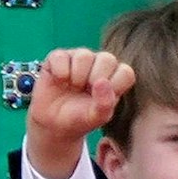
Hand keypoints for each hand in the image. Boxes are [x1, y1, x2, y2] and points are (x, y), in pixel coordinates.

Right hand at [25, 47, 135, 178]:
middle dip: (95, 79)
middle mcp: (99, 64)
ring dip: (77, 76)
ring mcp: (79, 58)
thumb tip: (103, 82)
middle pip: (107, 59)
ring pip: (84, 55)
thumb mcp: (94, 117)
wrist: (51, 123)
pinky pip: (61, 56)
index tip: (100, 100)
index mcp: (114, 78)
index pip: (126, 73)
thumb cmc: (79, 118)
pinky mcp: (58, 57)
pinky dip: (60, 71)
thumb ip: (105, 104)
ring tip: (72, 87)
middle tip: (85, 92)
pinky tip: (59, 81)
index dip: (114, 86)